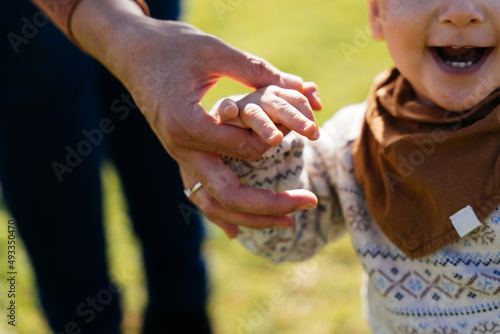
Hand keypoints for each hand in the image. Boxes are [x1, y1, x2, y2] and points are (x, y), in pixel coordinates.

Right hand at [70, 0, 320, 235]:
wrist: (131, 53)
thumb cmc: (171, 46)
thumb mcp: (215, 52)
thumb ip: (257, 72)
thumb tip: (306, 89)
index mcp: (188, 122)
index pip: (243, 149)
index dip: (276, 145)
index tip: (306, 133)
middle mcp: (181, 148)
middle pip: (229, 194)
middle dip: (272, 204)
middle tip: (309, 201)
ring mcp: (178, 157)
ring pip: (214, 204)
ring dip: (251, 218)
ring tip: (287, 220)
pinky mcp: (180, 157)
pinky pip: (198, 196)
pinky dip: (220, 216)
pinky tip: (237, 232)